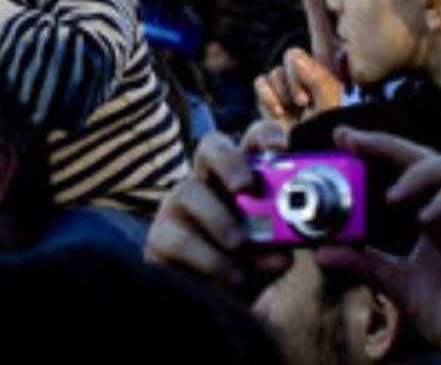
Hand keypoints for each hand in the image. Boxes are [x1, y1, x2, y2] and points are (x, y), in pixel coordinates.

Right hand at [145, 121, 291, 286]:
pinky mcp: (159, 237)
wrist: (217, 305)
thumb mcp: (272, 256)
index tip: (279, 149)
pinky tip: (228, 278)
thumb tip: (282, 254)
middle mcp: (207, 182)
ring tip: (240, 247)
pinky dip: (208, 259)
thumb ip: (279, 251)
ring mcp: (178, 206)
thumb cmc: (249, 269)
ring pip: (190, 192)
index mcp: (242, 178)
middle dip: (229, 161)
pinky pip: (179, 239)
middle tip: (246, 187)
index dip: (266, 136)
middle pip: (211, 147)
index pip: (253, 141)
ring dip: (219, 220)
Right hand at [254, 0, 343, 127]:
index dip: (314, 14)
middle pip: (293, 53)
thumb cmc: (323, 138)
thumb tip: (296, 55)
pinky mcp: (268, 96)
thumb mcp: (330, 109)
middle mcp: (305, 76)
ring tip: (294, 113)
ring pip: (275, 71)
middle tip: (304, 102)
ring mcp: (285, 86)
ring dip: (283, 92)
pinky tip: (279, 112)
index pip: (322, 37)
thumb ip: (319, 79)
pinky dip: (268, 97)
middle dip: (296, 76)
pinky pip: (261, 82)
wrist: (297, 160)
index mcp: (327, 74)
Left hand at [316, 127, 440, 362]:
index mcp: (431, 214)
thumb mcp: (397, 285)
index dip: (377, 148)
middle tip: (353, 141)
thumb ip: (365, 265)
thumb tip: (323, 251)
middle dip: (387, 144)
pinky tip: (424, 217)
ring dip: (420, 170)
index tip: (343, 137)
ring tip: (391, 196)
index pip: (405, 166)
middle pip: (427, 155)